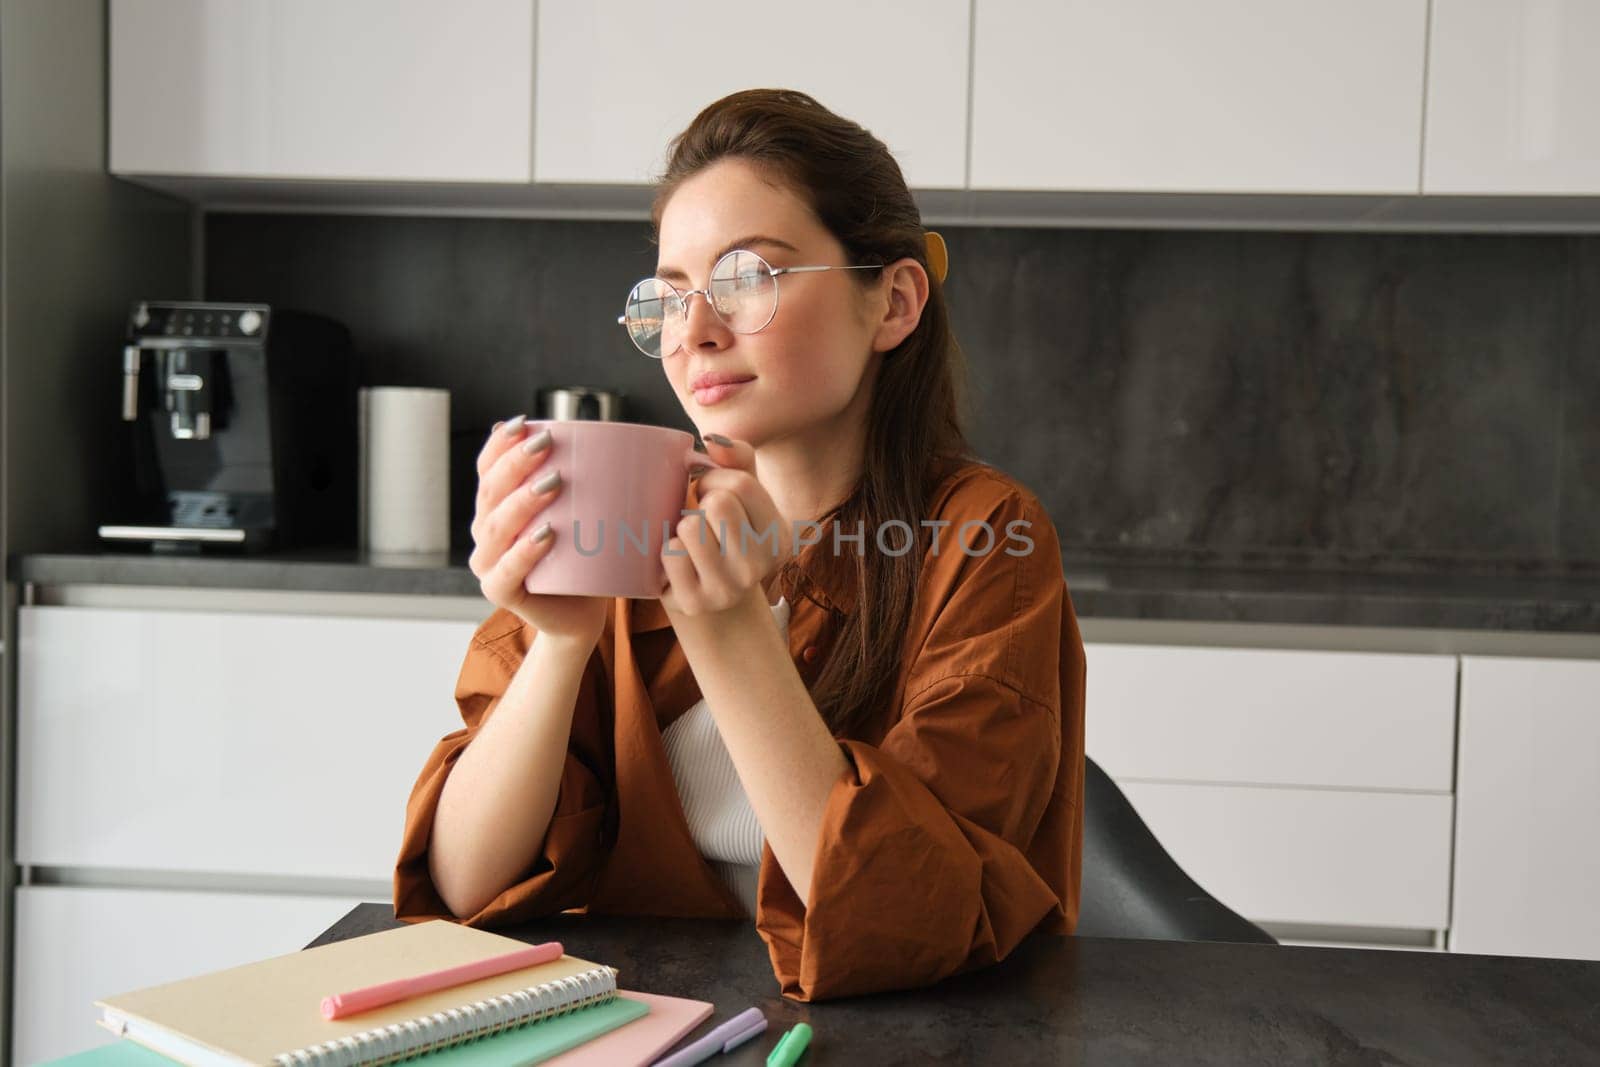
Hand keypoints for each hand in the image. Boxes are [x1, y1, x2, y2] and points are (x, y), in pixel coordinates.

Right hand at [468, 416, 609, 644]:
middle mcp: (485, 532)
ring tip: (552, 482)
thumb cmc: (582, 558)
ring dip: (522, 502)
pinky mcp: (501, 593)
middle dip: (515, 464)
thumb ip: (581, 479)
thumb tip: (604, 435)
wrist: (581, 613)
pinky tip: (545, 534)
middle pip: (490, 493)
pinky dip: (523, 552)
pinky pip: (506, 572)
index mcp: (496, 507)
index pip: (487, 469)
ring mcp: (489, 564)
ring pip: (495, 528)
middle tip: (547, 445)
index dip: (499, 445)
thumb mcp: (581, 513)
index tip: (524, 424)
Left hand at [659, 435, 790, 618]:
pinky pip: (670, 554)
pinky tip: (680, 564)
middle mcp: (760, 568)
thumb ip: (737, 459)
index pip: (742, 485)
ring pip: (690, 527)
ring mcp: (729, 590)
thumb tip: (713, 440)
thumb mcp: (743, 496)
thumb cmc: (724, 533)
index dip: (715, 480)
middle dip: (700, 504)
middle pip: (718, 504)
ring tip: (691, 543)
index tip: (709, 492)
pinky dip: (666, 552)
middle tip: (701, 521)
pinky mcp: (695, 603)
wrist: (709, 598)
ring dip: (682, 529)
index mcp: (779, 537)